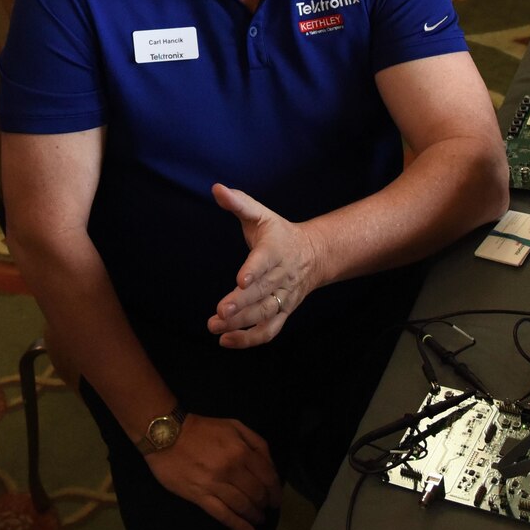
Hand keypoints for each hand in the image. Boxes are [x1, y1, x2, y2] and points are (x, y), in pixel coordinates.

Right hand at [144, 414, 283, 529]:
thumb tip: (270, 465)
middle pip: (257, 494)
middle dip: (265, 504)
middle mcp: (231, 470)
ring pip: (242, 506)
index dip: (276, 491)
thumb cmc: (202, 429)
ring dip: (254, 515)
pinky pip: (223, 515)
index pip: (268, 477)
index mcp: (241, 451)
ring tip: (258, 519)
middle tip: (265, 508)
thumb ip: (256, 443)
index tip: (277, 500)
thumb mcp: (234, 425)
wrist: (166, 435)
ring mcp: (215, 485)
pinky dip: (239, 526)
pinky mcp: (200, 497)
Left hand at [205, 183, 321, 347]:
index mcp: (275, 249)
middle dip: (241, 304)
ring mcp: (283, 297)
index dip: (254, 271)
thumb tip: (217, 188)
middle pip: (262, 293)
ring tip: (215, 327)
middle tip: (220, 312)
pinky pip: (269, 330)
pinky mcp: (283, 312)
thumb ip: (238, 203)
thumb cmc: (279, 233)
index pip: (265, 260)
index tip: (240, 280)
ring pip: (264, 314)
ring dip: (241, 324)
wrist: (314, 255)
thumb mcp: (261, 214)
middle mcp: (281, 276)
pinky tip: (226, 341)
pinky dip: (250, 339)